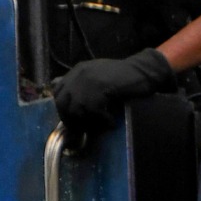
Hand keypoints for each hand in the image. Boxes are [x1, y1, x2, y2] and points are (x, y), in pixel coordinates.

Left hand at [54, 47, 174, 135]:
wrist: (143, 70)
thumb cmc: (122, 78)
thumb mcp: (97, 77)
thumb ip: (80, 85)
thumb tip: (62, 94)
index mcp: (77, 71)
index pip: (57, 92)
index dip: (63, 110)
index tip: (74, 121)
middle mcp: (79, 73)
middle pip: (63, 103)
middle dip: (71, 120)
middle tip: (83, 130)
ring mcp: (89, 79)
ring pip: (76, 109)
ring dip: (87, 122)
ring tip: (100, 126)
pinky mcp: (101, 86)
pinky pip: (93, 110)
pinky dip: (102, 120)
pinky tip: (111, 122)